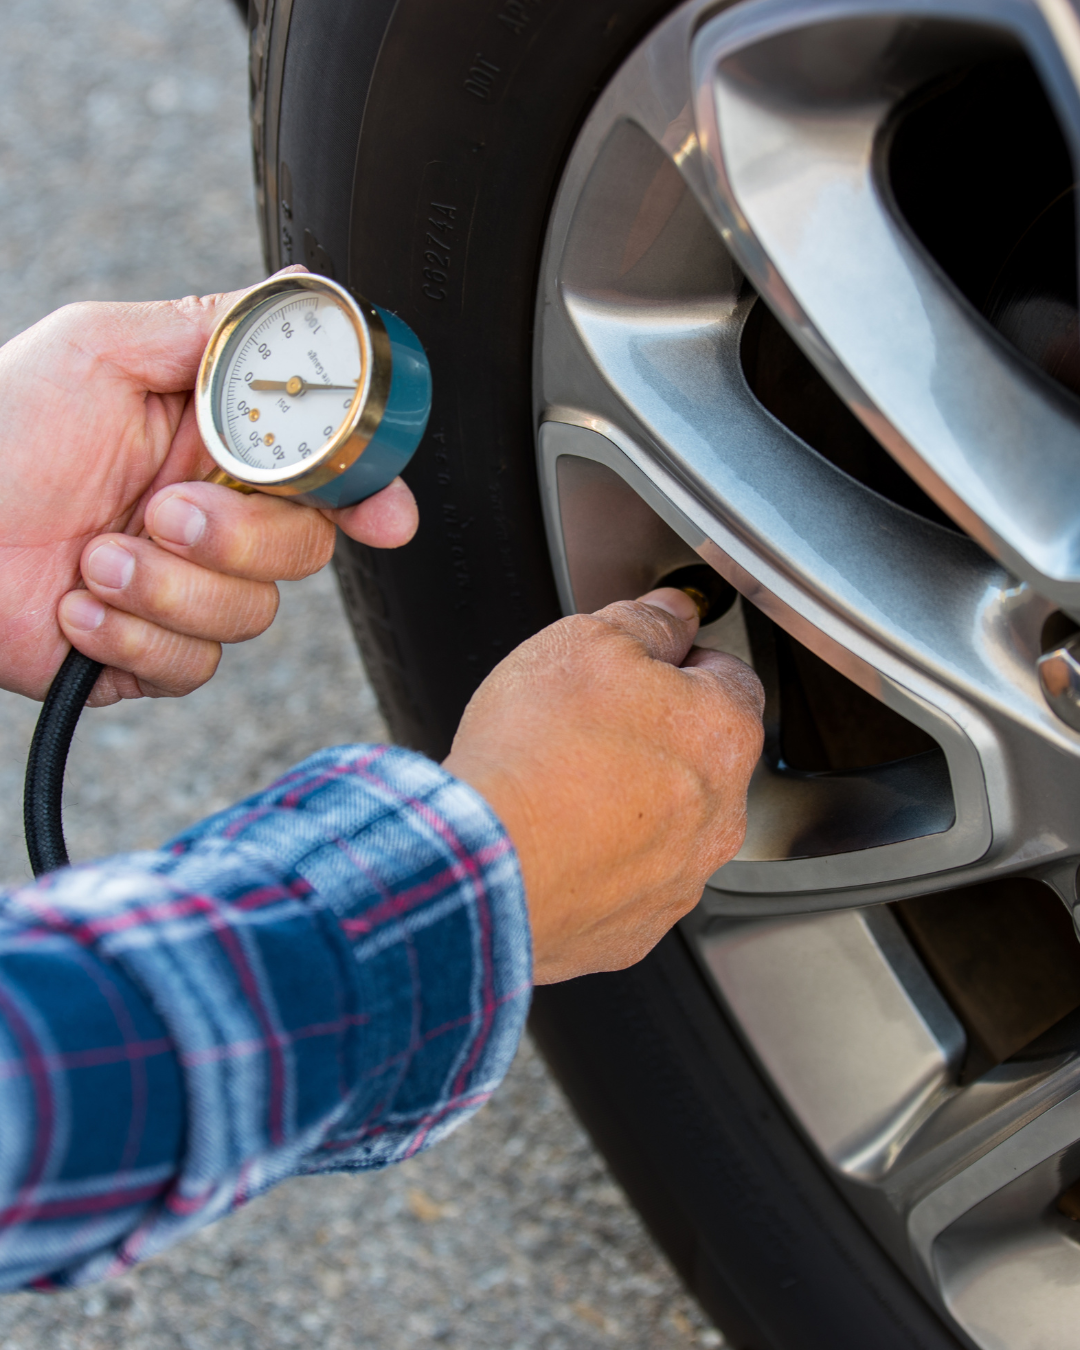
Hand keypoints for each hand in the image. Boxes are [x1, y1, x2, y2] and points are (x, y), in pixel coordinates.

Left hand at [0, 267, 417, 704]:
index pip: (321, 474)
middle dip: (240, 539)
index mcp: (216, 449)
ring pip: (252, 614)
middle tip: (165, 512)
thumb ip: (209, 328)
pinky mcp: (148, 656)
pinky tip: (74, 606)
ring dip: (167, 588)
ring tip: (93, 557)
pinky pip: (192, 668)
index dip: (366, 493)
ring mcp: (183, 591)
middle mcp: (212, 522)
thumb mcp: (101, 349)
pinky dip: (129, 638)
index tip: (384, 515)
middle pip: (304, 550)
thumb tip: (301, 291)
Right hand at [443, 588, 763, 982]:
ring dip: (627, 807)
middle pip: (698, 759)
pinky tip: (553, 844)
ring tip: (559, 790)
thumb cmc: (537, 753)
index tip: (639, 666)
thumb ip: (645, 622)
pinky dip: (597, 866)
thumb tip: (672, 613)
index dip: (679, 663)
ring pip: (666, 828)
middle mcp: (720, 816)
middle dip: (652, 740)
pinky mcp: (633, 931)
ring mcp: (678, 881)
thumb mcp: (588, 642)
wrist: (482, 863)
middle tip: (586, 727)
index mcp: (723, 734)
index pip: (728, 679)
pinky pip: (625, 886)